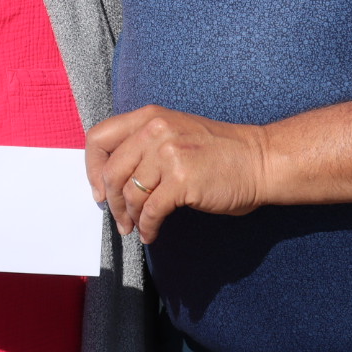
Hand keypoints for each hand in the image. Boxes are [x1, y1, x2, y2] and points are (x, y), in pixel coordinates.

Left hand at [85, 105, 270, 243]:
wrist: (259, 161)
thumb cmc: (218, 152)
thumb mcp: (174, 132)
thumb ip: (143, 144)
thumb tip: (110, 179)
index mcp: (149, 116)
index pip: (99, 138)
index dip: (91, 168)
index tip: (98, 190)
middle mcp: (155, 130)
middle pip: (110, 172)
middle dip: (111, 202)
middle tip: (120, 219)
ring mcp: (168, 154)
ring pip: (130, 194)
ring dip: (130, 217)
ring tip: (137, 227)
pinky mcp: (182, 180)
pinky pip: (151, 211)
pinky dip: (147, 227)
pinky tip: (151, 234)